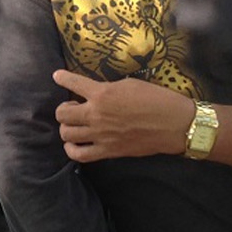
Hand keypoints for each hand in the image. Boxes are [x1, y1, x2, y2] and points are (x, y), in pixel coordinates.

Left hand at [53, 70, 192, 161]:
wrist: (174, 124)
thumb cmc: (156, 99)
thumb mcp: (130, 84)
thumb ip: (108, 89)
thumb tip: (97, 93)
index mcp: (102, 93)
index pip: (73, 83)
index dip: (62, 78)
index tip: (57, 76)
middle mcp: (96, 114)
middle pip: (62, 114)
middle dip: (63, 110)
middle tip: (73, 108)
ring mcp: (100, 135)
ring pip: (66, 134)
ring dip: (67, 128)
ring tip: (74, 125)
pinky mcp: (108, 151)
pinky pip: (79, 155)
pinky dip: (72, 149)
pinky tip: (74, 144)